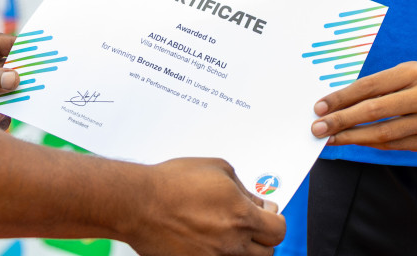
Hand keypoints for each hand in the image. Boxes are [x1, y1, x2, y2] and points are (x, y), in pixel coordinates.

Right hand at [126, 158, 284, 255]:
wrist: (139, 203)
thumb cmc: (172, 182)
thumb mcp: (217, 169)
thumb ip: (243, 188)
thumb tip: (254, 201)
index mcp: (241, 216)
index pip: (278, 229)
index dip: (275, 218)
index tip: (268, 211)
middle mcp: (232, 242)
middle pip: (268, 251)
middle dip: (264, 235)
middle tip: (254, 223)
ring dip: (247, 248)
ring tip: (234, 233)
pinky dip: (223, 253)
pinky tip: (214, 241)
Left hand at [310, 60, 416, 150]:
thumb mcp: (405, 72)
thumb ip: (377, 87)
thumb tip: (338, 104)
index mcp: (413, 72)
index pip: (369, 86)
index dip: (341, 98)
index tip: (319, 107)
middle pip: (374, 111)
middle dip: (341, 121)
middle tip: (318, 128)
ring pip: (383, 133)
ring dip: (352, 137)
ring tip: (331, 139)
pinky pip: (395, 145)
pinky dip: (372, 143)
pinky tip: (356, 141)